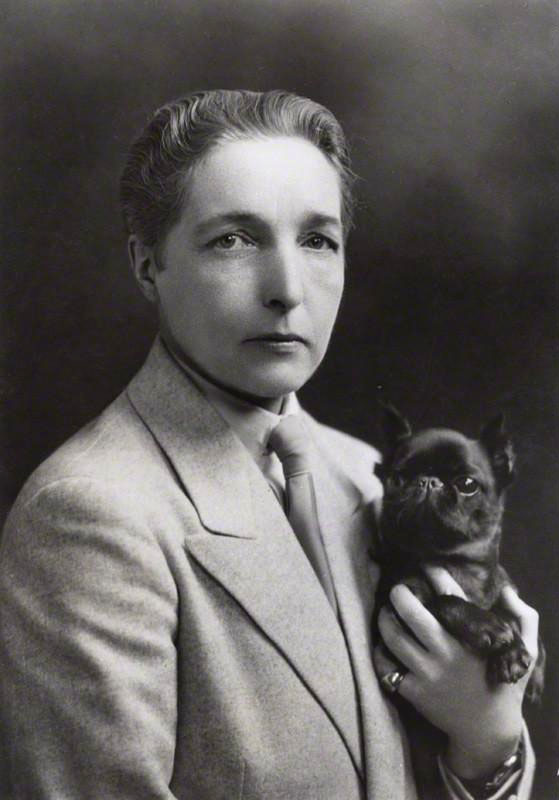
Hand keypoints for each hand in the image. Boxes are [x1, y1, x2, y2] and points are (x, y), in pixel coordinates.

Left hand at [373, 567, 538, 778]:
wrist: (487, 730)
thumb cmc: (505, 685)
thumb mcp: (526, 652)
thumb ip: (524, 619)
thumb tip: (508, 591)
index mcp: (473, 638)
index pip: (451, 596)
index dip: (436, 575)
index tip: (428, 567)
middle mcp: (448, 653)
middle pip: (413, 614)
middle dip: (400, 595)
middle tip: (398, 589)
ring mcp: (429, 673)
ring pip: (395, 637)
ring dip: (385, 619)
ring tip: (385, 612)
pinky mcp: (415, 691)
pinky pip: (387, 666)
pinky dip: (380, 652)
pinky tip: (381, 642)